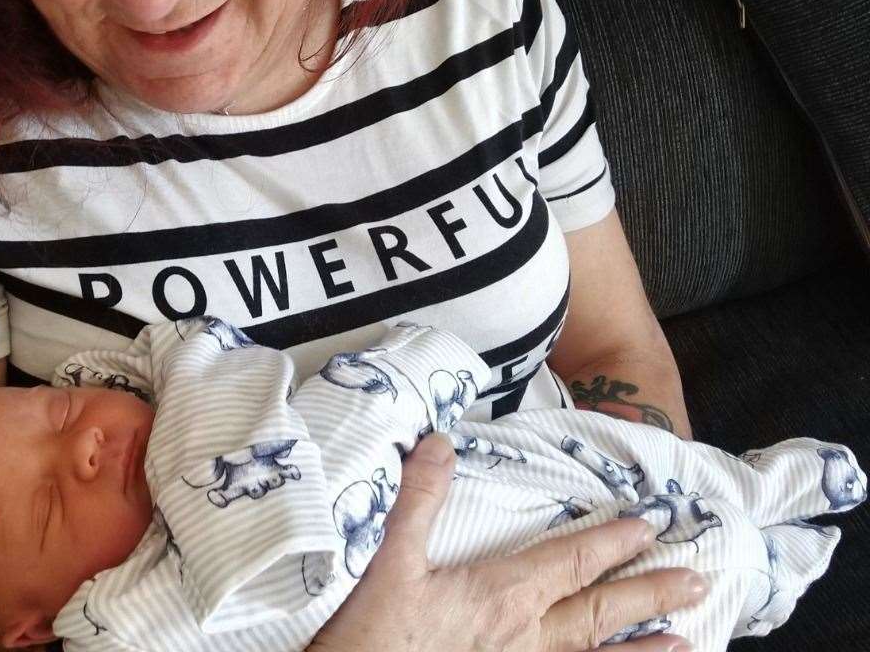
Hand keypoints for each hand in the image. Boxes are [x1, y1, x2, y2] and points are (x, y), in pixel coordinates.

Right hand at [309, 434, 706, 651]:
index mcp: (502, 596)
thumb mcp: (387, 559)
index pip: (569, 562)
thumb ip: (419, 499)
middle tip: (699, 580)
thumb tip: (439, 440)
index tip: (651, 524)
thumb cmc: (372, 634)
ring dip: (642, 651)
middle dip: (649, 592)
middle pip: (598, 613)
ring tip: (688, 643)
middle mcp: (524, 639)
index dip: (612, 541)